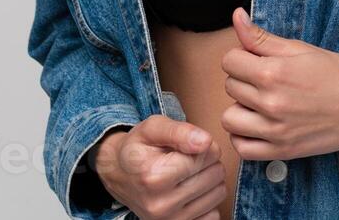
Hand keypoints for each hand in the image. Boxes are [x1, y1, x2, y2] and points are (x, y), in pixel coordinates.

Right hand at [92, 115, 226, 219]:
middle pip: (215, 174)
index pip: (207, 155)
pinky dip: (207, 200)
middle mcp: (161, 204)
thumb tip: (206, 141)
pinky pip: (214, 214)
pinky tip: (191, 191)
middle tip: (188, 158)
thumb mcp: (152, 128)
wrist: (119, 175)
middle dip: (207, 161)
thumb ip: (179, 131)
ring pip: (219, 193)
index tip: (189, 144)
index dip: (204, 145)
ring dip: (210, 180)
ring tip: (189, 173)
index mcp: (154, 176)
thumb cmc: (137, 149)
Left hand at [219, 7, 338, 160]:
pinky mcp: (281, 152)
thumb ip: (261, 37)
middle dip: (243, 79)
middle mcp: (270, 103)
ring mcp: (275, 131)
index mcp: (273, 73)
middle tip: (267, 80)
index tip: (257, 60)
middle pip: (230, 86)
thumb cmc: (335, 73)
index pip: (229, 61)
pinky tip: (258, 125)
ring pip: (229, 118)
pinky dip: (244, 137)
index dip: (241, 56)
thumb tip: (236, 15)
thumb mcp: (299, 48)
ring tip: (260, 103)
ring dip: (240, 109)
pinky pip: (242, 148)